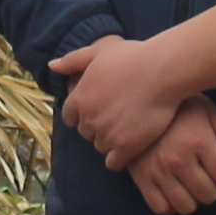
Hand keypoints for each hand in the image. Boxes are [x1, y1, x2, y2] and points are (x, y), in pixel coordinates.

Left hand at [52, 35, 201, 170]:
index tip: (101, 109)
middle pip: (87, 133)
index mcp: (79, 99)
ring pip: (101, 147)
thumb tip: (52, 66)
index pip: (71, 118)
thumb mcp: (98, 51)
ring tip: (128, 129)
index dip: (85, 114)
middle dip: (98, 126)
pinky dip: (121, 157)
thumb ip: (72, 60)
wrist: (162, 72)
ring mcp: (107, 135)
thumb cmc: (133, 57)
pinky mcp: (126, 148)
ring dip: (111, 141)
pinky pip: (114, 163)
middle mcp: (89, 120)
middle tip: (118, 116)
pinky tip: (132, 146)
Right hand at [127, 98, 215, 214]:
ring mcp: (158, 171)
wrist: (138, 103)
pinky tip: (173, 191)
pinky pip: (160, 208)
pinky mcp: (141, 178)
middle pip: (209, 194)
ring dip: (193, 199)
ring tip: (190, 184)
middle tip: (204, 174)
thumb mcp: (208, 112)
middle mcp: (178, 158)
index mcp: (198, 140)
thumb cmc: (179, 108)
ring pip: (186, 206)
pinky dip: (170, 206)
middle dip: (212, 187)